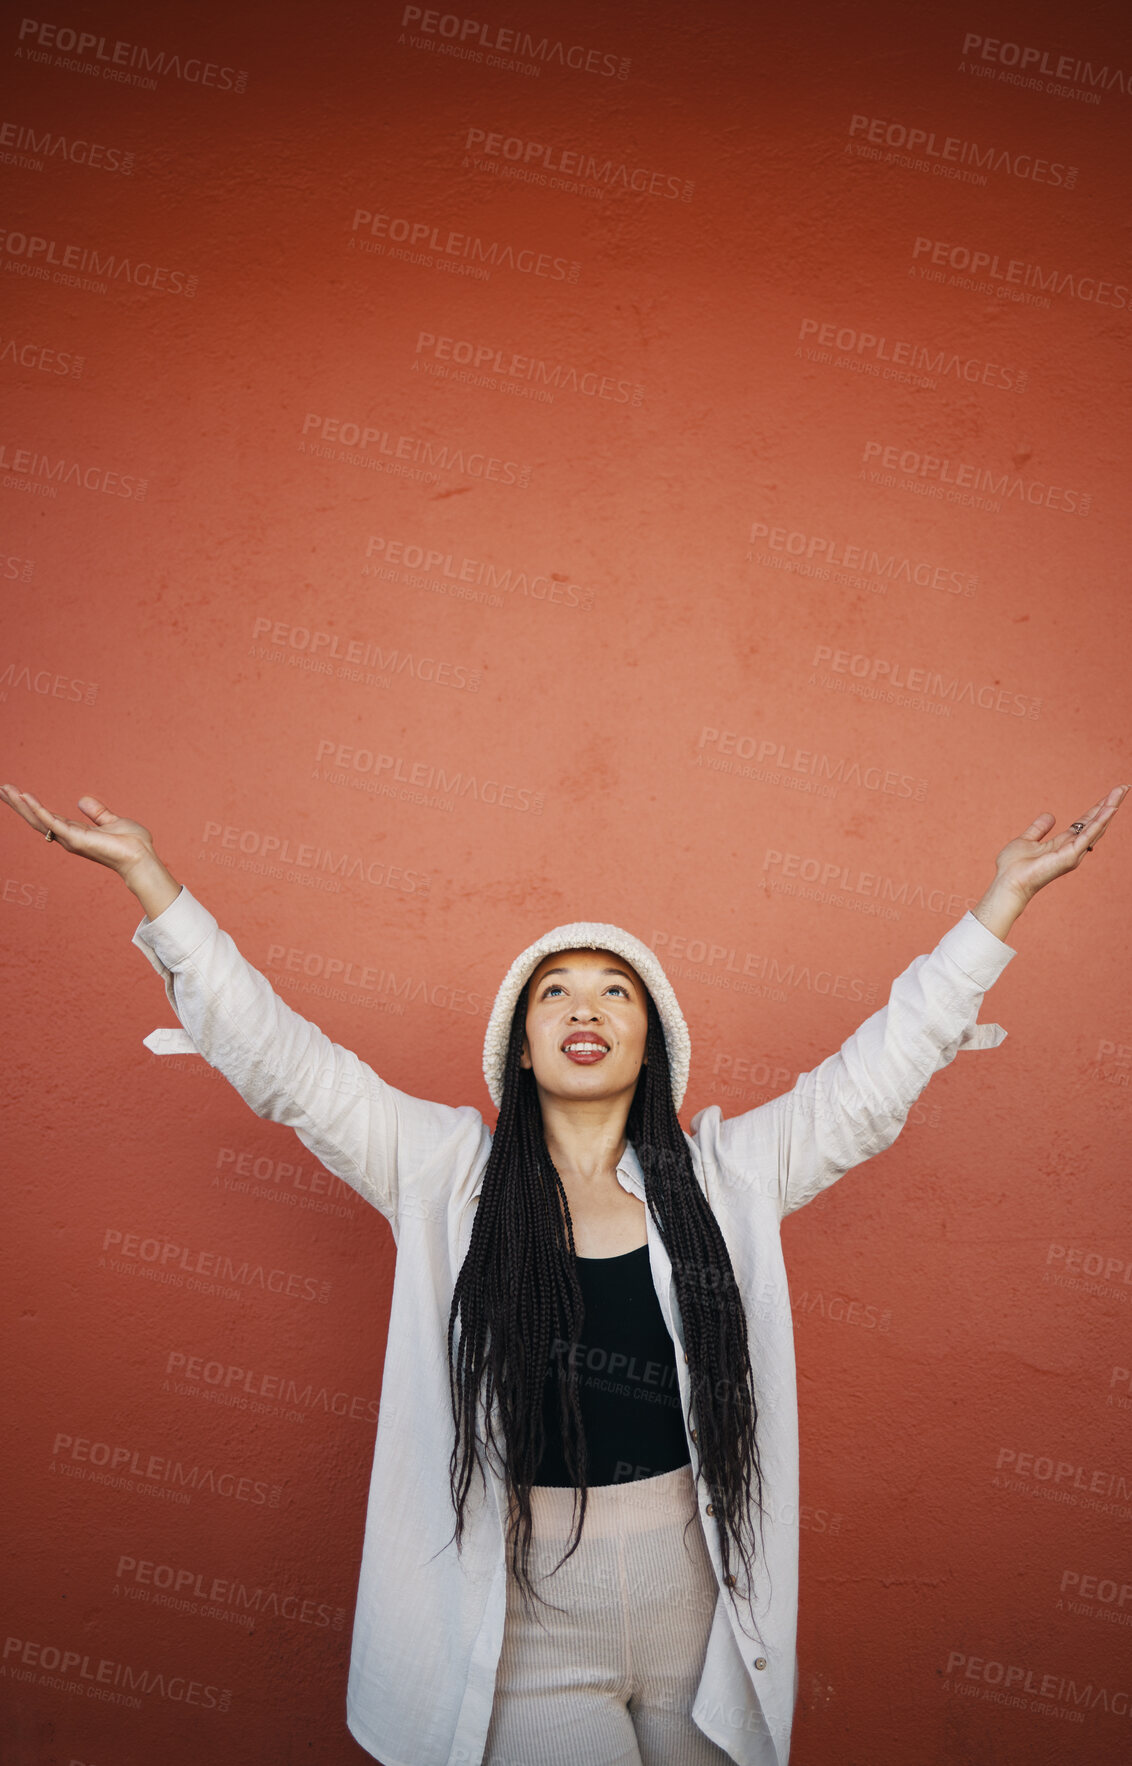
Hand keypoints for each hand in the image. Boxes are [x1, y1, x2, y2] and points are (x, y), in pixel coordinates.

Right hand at [0, 784, 160, 883]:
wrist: (142, 857)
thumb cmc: (131, 844)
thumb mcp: (112, 821)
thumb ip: (97, 813)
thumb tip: (82, 801)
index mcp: (74, 832)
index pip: (46, 816)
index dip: (30, 805)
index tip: (15, 792)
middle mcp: (67, 837)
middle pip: (35, 818)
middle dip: (17, 803)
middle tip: (1, 788)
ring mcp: (69, 839)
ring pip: (38, 819)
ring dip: (21, 804)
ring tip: (5, 790)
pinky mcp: (75, 839)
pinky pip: (52, 822)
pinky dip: (38, 809)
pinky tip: (25, 798)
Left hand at [976, 785, 1127, 933]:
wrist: (1008, 882)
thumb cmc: (1013, 867)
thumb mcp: (1027, 840)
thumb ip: (1039, 829)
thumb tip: (1050, 816)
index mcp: (1063, 844)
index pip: (1085, 823)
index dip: (1098, 809)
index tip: (1110, 795)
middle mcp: (1073, 849)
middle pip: (1096, 822)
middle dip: (1110, 804)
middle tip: (1124, 787)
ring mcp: (1074, 853)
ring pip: (1096, 826)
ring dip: (1109, 808)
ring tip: (1122, 791)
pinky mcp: (1070, 855)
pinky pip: (1088, 835)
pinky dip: (1100, 821)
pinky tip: (1111, 808)